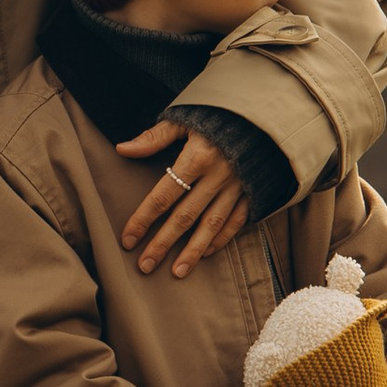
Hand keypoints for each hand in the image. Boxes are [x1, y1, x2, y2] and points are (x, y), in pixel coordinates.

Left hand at [118, 129, 251, 276]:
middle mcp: (217, 176)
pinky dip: (221, 238)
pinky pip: (237, 221)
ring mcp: (237, 187)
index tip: (127, 240)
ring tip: (176, 272)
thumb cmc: (218, 115)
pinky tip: (207, 253)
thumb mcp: (185, 118)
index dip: (143, 219)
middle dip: (163, 243)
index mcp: (197, 157)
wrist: (265, 114)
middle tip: (145, 266)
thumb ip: (154, 137)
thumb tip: (122, 149)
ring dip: (193, 251)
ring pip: (211, 225)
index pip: (162, 195)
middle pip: (184, 216)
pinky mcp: (253, 192)